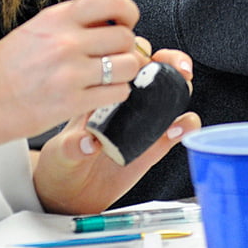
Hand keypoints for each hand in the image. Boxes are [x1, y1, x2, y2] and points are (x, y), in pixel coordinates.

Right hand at [0, 0, 149, 149]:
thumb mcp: (33, 32)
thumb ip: (70, 25)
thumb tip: (109, 23)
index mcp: (56, 19)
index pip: (112, 2)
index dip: (128, 13)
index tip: (126, 24)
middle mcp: (66, 42)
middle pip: (126, 37)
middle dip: (126, 49)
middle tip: (115, 58)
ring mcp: (69, 73)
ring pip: (127, 66)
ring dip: (124, 74)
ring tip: (108, 79)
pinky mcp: (71, 103)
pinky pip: (117, 94)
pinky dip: (115, 96)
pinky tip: (99, 96)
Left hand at [33, 49, 198, 214]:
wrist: (71, 193)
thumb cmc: (61, 163)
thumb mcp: (61, 153)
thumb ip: (73, 146)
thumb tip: (87, 143)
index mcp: (103, 92)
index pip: (123, 59)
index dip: (136, 54)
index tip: (138, 63)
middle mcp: (128, 101)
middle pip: (156, 67)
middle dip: (171, 61)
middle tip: (179, 68)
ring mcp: (145, 121)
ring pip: (173, 92)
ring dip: (183, 86)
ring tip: (183, 91)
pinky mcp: (157, 143)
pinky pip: (179, 127)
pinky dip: (186, 124)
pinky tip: (179, 129)